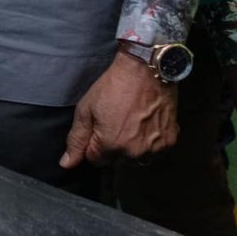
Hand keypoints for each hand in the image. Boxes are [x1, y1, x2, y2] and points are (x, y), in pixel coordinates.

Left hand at [60, 52, 177, 167]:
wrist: (146, 71)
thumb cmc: (114, 87)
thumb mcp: (86, 110)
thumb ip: (76, 139)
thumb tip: (66, 164)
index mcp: (112, 145)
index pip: (95, 160)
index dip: (93, 144)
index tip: (98, 127)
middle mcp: (135, 152)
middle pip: (116, 161)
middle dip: (112, 147)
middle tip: (115, 121)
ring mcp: (155, 148)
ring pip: (136, 158)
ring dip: (131, 147)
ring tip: (130, 122)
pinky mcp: (170, 141)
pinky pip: (154, 151)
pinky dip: (149, 141)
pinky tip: (145, 123)